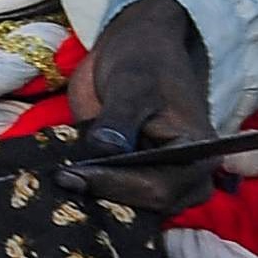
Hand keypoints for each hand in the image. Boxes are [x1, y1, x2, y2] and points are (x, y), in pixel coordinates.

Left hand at [64, 0, 217, 214]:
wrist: (138, 50)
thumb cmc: (142, 62)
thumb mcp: (130, 85)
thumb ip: (119, 119)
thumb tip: (106, 149)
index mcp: (198, 154)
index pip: (160, 187)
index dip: (116, 185)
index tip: (71, 175)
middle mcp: (187, 176)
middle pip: (149, 205)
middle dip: (105, 195)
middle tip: (60, 179)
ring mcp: (164, 180)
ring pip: (134, 207)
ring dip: (98, 197)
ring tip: (60, 180)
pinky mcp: (140, 178)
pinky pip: (120, 196)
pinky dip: (94, 191)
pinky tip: (66, 180)